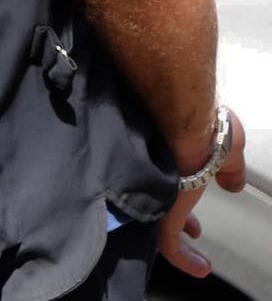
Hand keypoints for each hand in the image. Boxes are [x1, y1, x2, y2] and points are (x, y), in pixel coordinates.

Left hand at [159, 108, 247, 277]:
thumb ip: (230, 170)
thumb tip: (234, 182)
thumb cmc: (205, 127)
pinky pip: (168, 244)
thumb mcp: (228, 151)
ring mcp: (156, 194)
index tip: (194, 209)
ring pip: (161, 225)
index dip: (184, 199)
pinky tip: (199, 267)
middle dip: (180, 219)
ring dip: (180, 243)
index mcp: (173, 161)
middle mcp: (157, 177)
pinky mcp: (161, 210)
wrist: (186, 123)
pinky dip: (183, 259)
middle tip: (192, 229)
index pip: (172, 185)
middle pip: (162, 203)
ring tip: (195, 259)